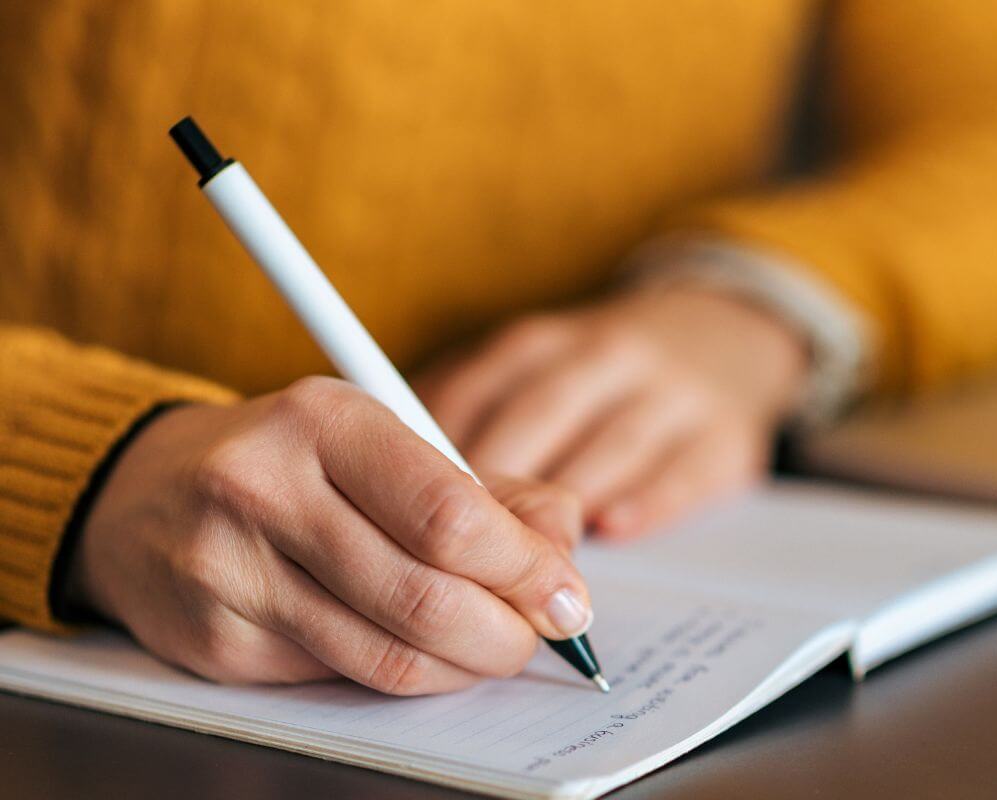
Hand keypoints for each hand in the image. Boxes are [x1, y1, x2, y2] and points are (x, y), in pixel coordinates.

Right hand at [64, 377, 590, 694]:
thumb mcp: (384, 441)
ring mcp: (231, 571)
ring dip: (464, 665)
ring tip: (491, 647)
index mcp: (324, 420)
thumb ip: (485, 488)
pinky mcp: (216, 642)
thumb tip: (561, 545)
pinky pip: (342, 679)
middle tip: (538, 635)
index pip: (449, 514)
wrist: (143, 493)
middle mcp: (266, 489)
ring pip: (387, 654)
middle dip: (506, 631)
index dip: (525, 568)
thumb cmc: (290, 461)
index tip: (566, 594)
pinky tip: (420, 651)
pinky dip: (405, 675)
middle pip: (425, 594)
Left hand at [418, 287, 806, 538]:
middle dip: (497, 488)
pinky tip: (612, 529)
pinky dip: (646, 501)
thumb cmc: (596, 376)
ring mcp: (671, 393)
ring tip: (528, 561)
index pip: (476, 393)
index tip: (404, 509)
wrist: (721, 336)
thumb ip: (468, 415)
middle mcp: (604, 356)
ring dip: (565, 503)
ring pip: (609, 445)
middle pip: (539, 418)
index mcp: (540, 343)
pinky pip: (683, 470)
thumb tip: (387, 481)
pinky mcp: (724, 435)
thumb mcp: (531, 371)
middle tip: (460, 553)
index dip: (437, 455)